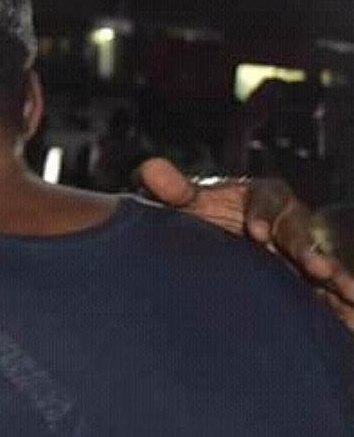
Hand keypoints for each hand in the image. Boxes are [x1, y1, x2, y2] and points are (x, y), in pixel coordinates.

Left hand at [139, 158, 353, 329]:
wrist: (206, 248)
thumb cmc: (198, 216)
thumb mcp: (184, 204)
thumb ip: (171, 189)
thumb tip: (151, 167)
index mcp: (260, 196)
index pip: (267, 197)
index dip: (263, 213)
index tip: (255, 232)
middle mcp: (287, 221)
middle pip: (301, 231)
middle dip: (308, 247)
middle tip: (315, 267)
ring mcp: (300, 253)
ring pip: (322, 261)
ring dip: (335, 275)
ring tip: (347, 292)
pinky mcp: (306, 282)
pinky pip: (329, 291)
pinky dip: (342, 303)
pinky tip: (351, 317)